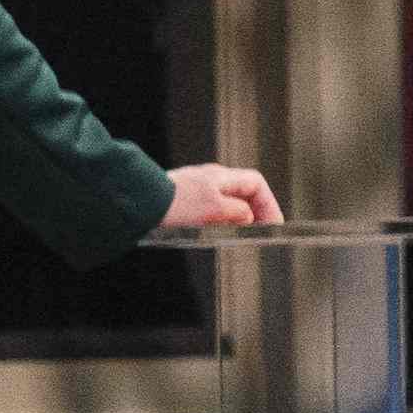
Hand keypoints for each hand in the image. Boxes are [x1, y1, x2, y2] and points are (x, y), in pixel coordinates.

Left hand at [161, 162, 284, 232]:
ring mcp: (197, 189)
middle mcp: (211, 179)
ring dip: (235, 219)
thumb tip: (248, 216)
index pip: (256, 184)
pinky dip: (218, 222)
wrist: (140, 202)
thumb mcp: (214, 209)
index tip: (272, 225)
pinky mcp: (184, 201)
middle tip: (256, 233)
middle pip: (243, 193)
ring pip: (226, 203)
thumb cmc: (175, 203)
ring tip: (236, 236)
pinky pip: (210, 211)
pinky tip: (213, 233)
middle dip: (254, 213)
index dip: (268, 204)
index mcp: (222, 176)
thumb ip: (237, 212)